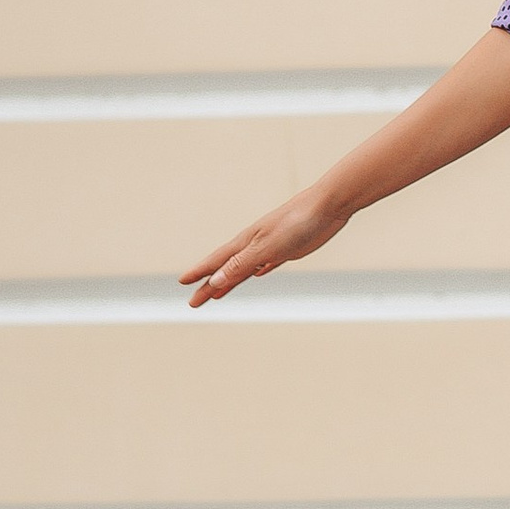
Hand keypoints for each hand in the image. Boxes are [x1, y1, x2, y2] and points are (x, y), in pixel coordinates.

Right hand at [180, 183, 347, 308]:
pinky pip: (266, 264)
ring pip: (244, 269)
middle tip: (193, 302)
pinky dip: (257, 271)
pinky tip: (258, 274)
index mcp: (246, 243)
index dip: (199, 273)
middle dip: (209, 286)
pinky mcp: (288, 249)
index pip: (216, 262)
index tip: (182, 283)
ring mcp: (271, 247)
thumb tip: (215, 280)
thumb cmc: (297, 223)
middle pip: (226, 270)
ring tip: (217, 294)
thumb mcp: (266, 248)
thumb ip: (241, 264)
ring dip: (229, 282)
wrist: (327, 206)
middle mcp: (254, 245)